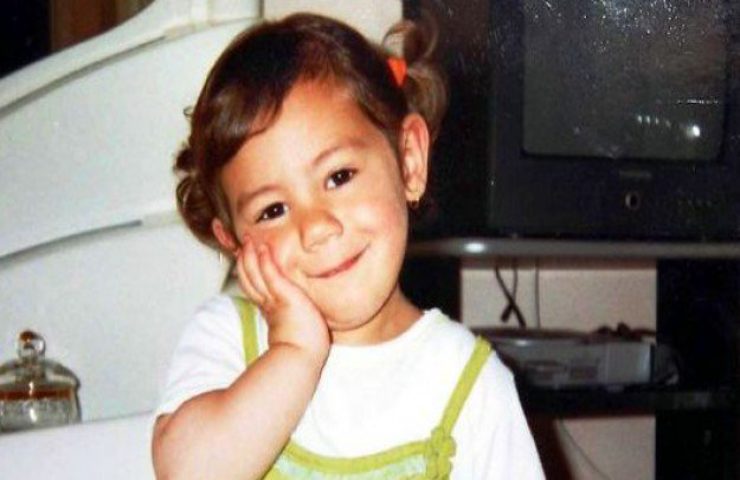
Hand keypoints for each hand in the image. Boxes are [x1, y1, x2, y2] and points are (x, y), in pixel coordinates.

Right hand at [235, 236, 329, 362]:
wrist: (303, 354)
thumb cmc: (304, 344)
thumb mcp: (293, 323)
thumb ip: (290, 312)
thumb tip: (295, 309)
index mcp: (268, 309)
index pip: (253, 285)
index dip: (247, 271)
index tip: (244, 257)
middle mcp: (267, 302)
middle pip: (248, 277)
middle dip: (244, 259)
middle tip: (243, 243)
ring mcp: (274, 299)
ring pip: (255, 274)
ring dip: (251, 255)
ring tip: (248, 240)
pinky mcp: (284, 296)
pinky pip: (271, 275)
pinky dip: (265, 261)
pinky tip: (262, 249)